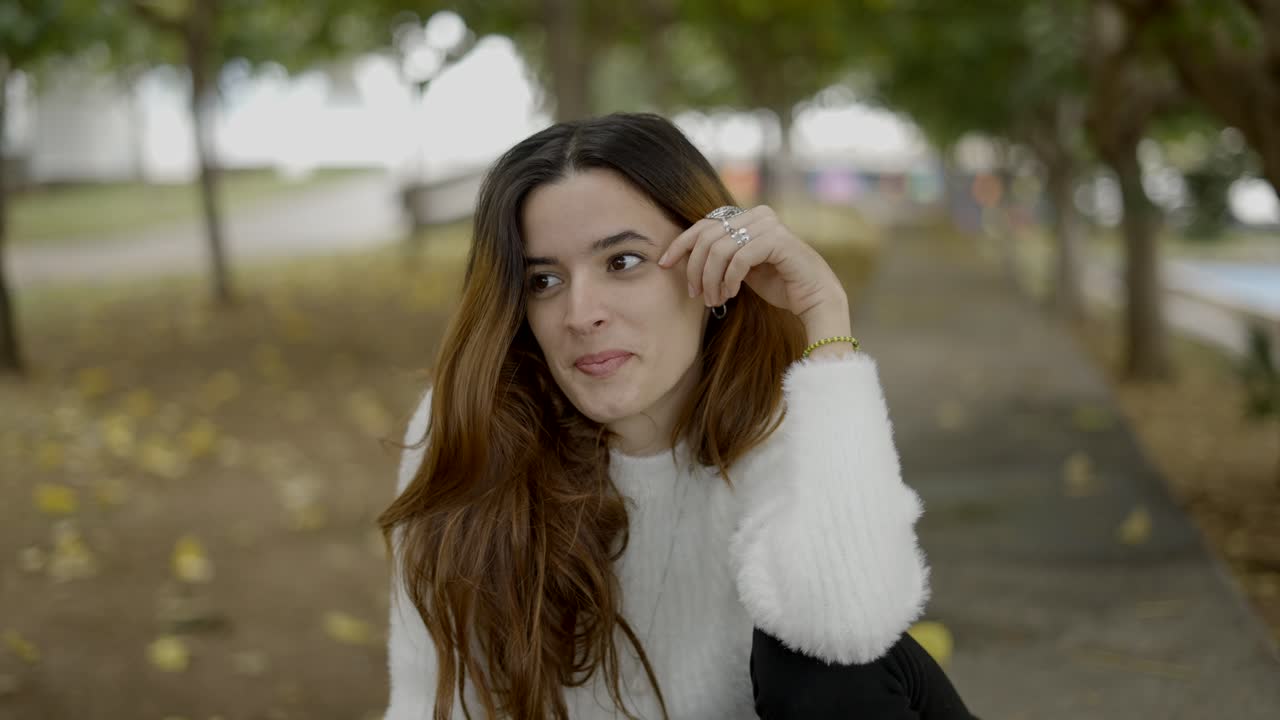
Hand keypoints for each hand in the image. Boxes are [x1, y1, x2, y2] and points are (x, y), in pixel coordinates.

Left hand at [658, 205, 847, 324]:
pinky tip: (732, 293)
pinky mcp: (778, 240)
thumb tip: (682, 255)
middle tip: (696, 295)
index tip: (664, 264)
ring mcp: (769, 225)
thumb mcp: (740, 267)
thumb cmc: (778, 283)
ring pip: (719, 249)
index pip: (703, 225)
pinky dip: (729, 279)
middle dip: (695, 269)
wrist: (814, 298)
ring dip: (711, 279)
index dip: (680, 244)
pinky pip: (739, 259)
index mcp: (747, 216)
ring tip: (714, 299)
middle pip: (707, 238)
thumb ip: (719, 255)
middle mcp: (758, 214)